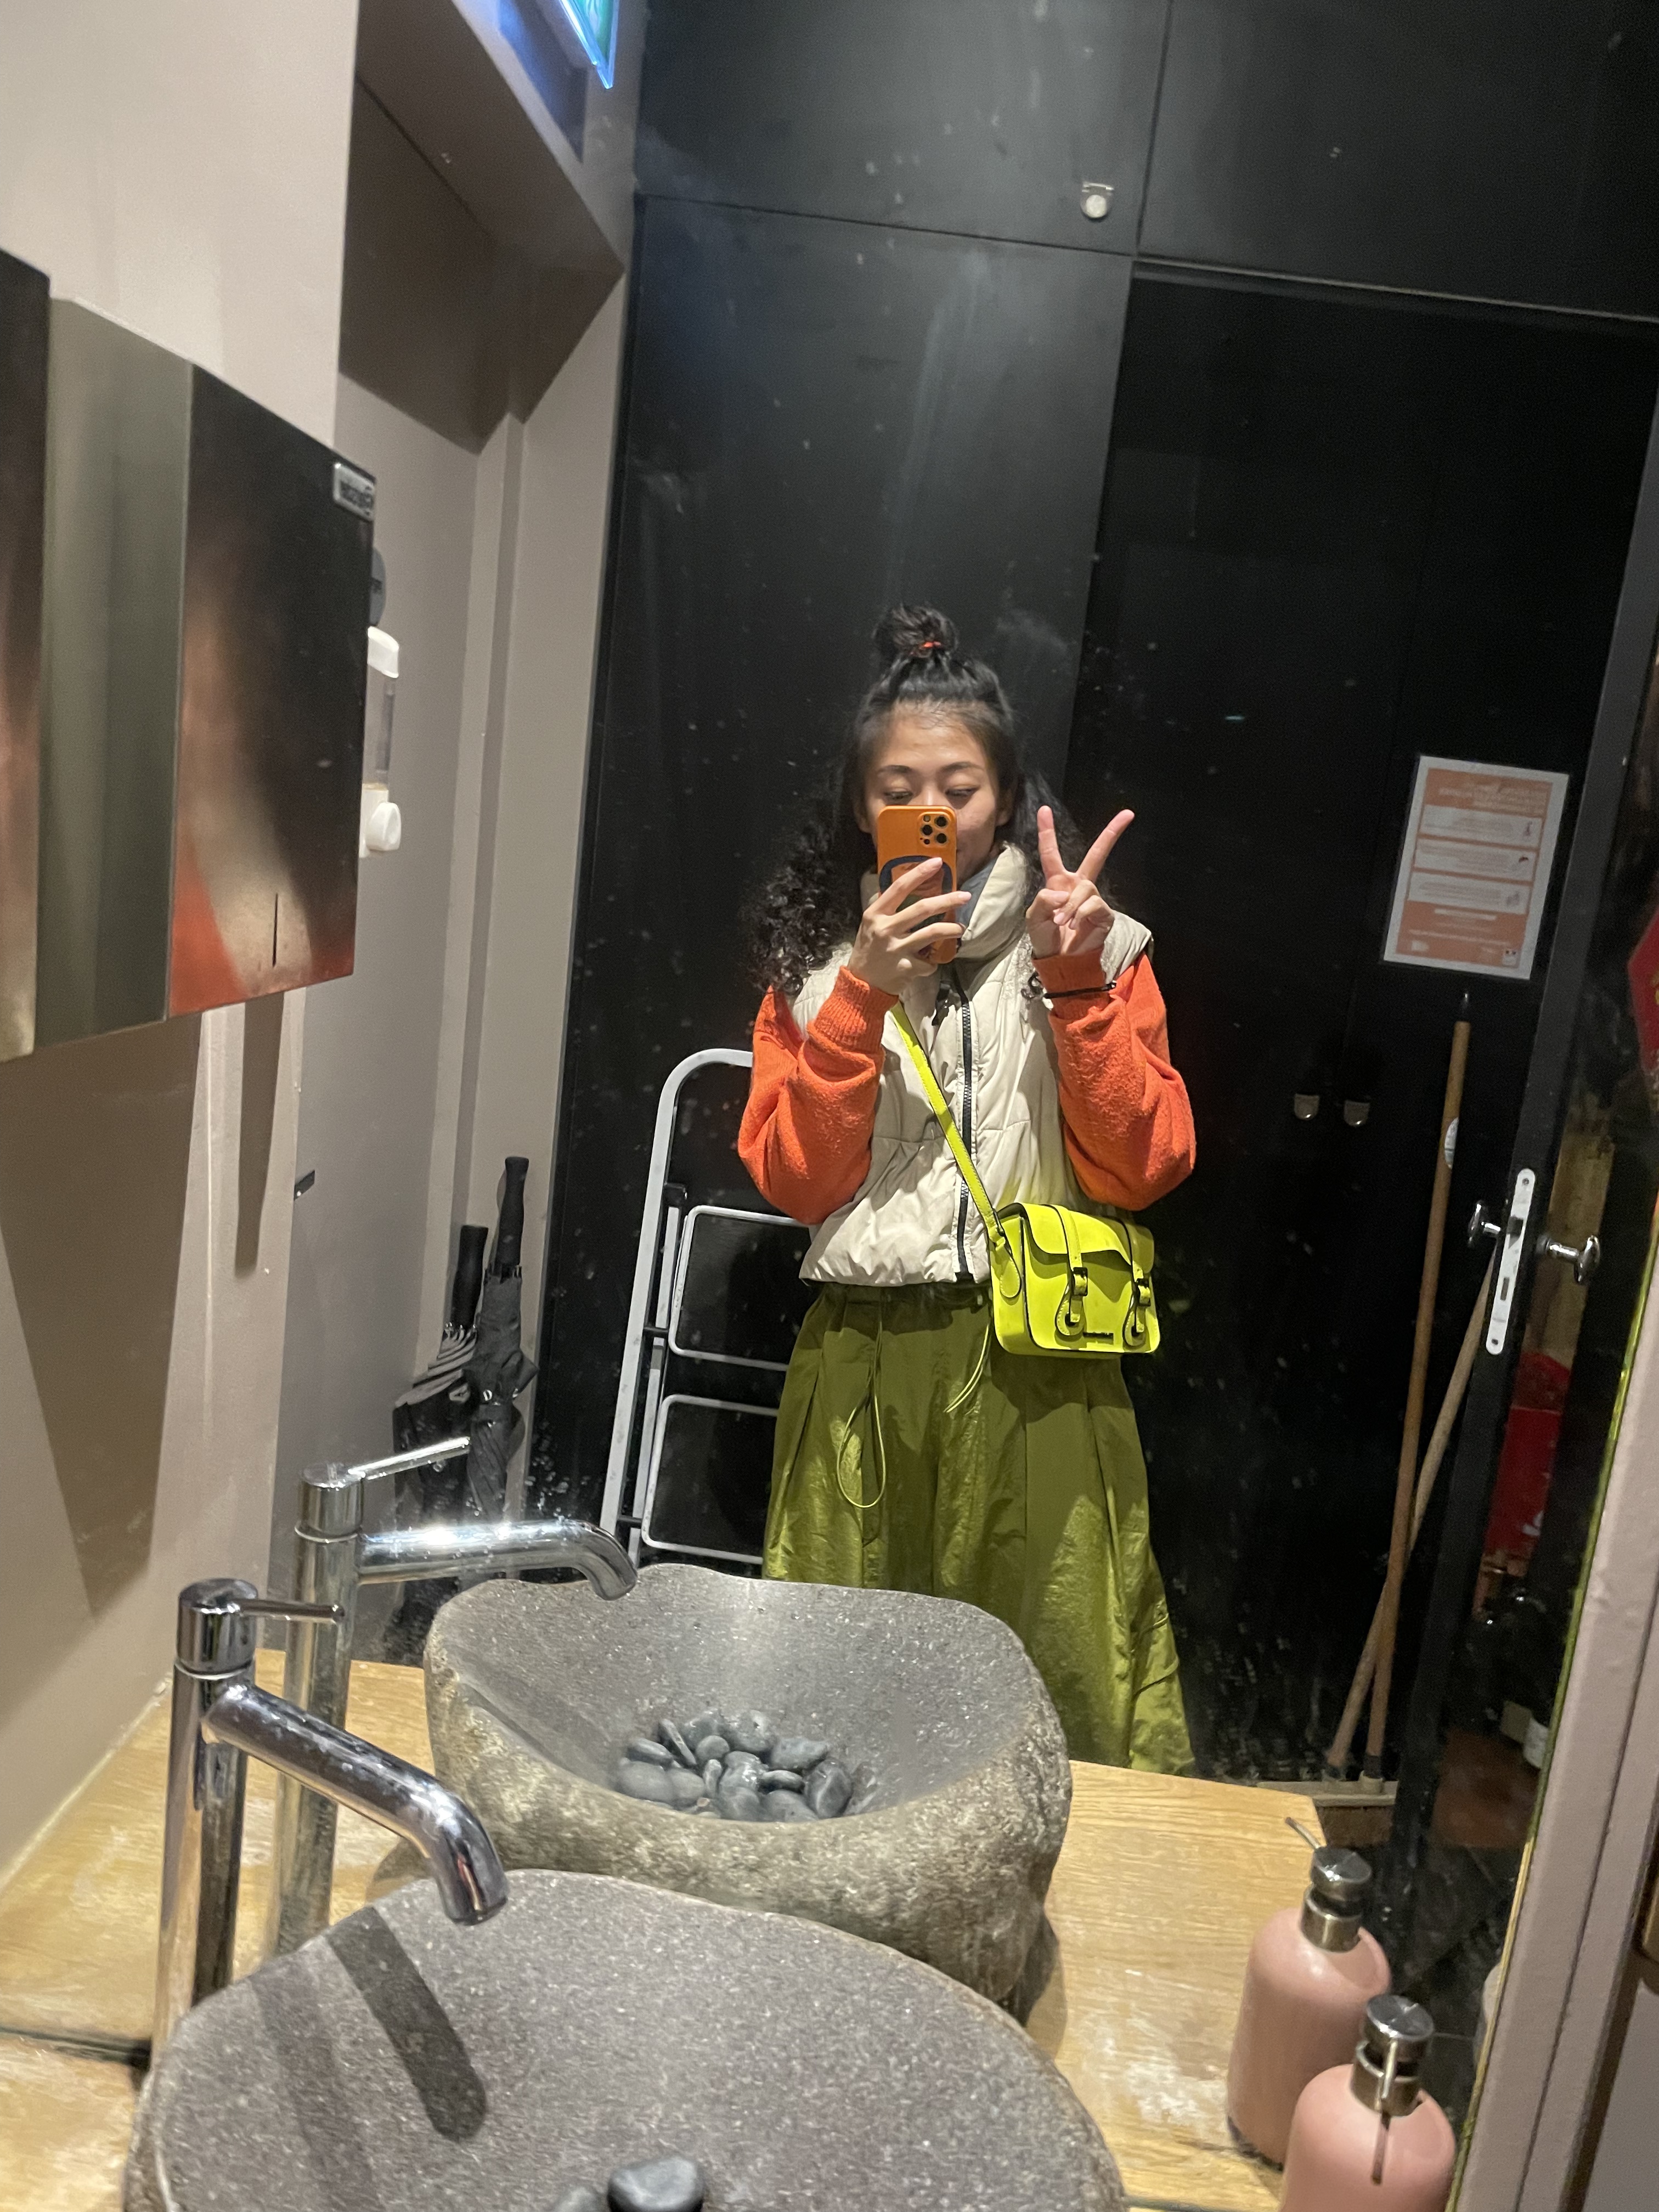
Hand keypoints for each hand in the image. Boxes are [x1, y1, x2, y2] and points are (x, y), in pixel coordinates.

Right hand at [844, 859, 969, 994]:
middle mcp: (886, 929)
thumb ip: (887, 909)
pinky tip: (929, 962)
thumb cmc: (868, 950)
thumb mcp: (870, 925)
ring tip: (960, 928)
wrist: (861, 985)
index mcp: (876, 914)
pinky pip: (929, 961)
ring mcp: (897, 949)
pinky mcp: (907, 967)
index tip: (937, 862)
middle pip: (923, 909)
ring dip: (951, 929)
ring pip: (932, 933)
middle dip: (948, 901)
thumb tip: (910, 889)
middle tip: (965, 896)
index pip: (899, 888)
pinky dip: (932, 961)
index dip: (919, 873)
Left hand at [1025, 804, 1133, 959]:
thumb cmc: (1046, 938)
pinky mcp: (1104, 913)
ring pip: (1085, 888)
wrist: (1060, 961)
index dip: (1048, 832)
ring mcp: (1093, 898)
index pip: (1052, 853)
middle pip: (1096, 854)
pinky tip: (1075, 926)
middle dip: (1112, 834)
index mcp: (1058, 882)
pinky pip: (1093, 904)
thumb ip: (1043, 900)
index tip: (1044, 809)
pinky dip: (1081, 914)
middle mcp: (1078, 886)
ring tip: (1063, 922)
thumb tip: (1063, 892)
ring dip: (1071, 906)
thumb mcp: (1034, 918)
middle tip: (1128, 813)